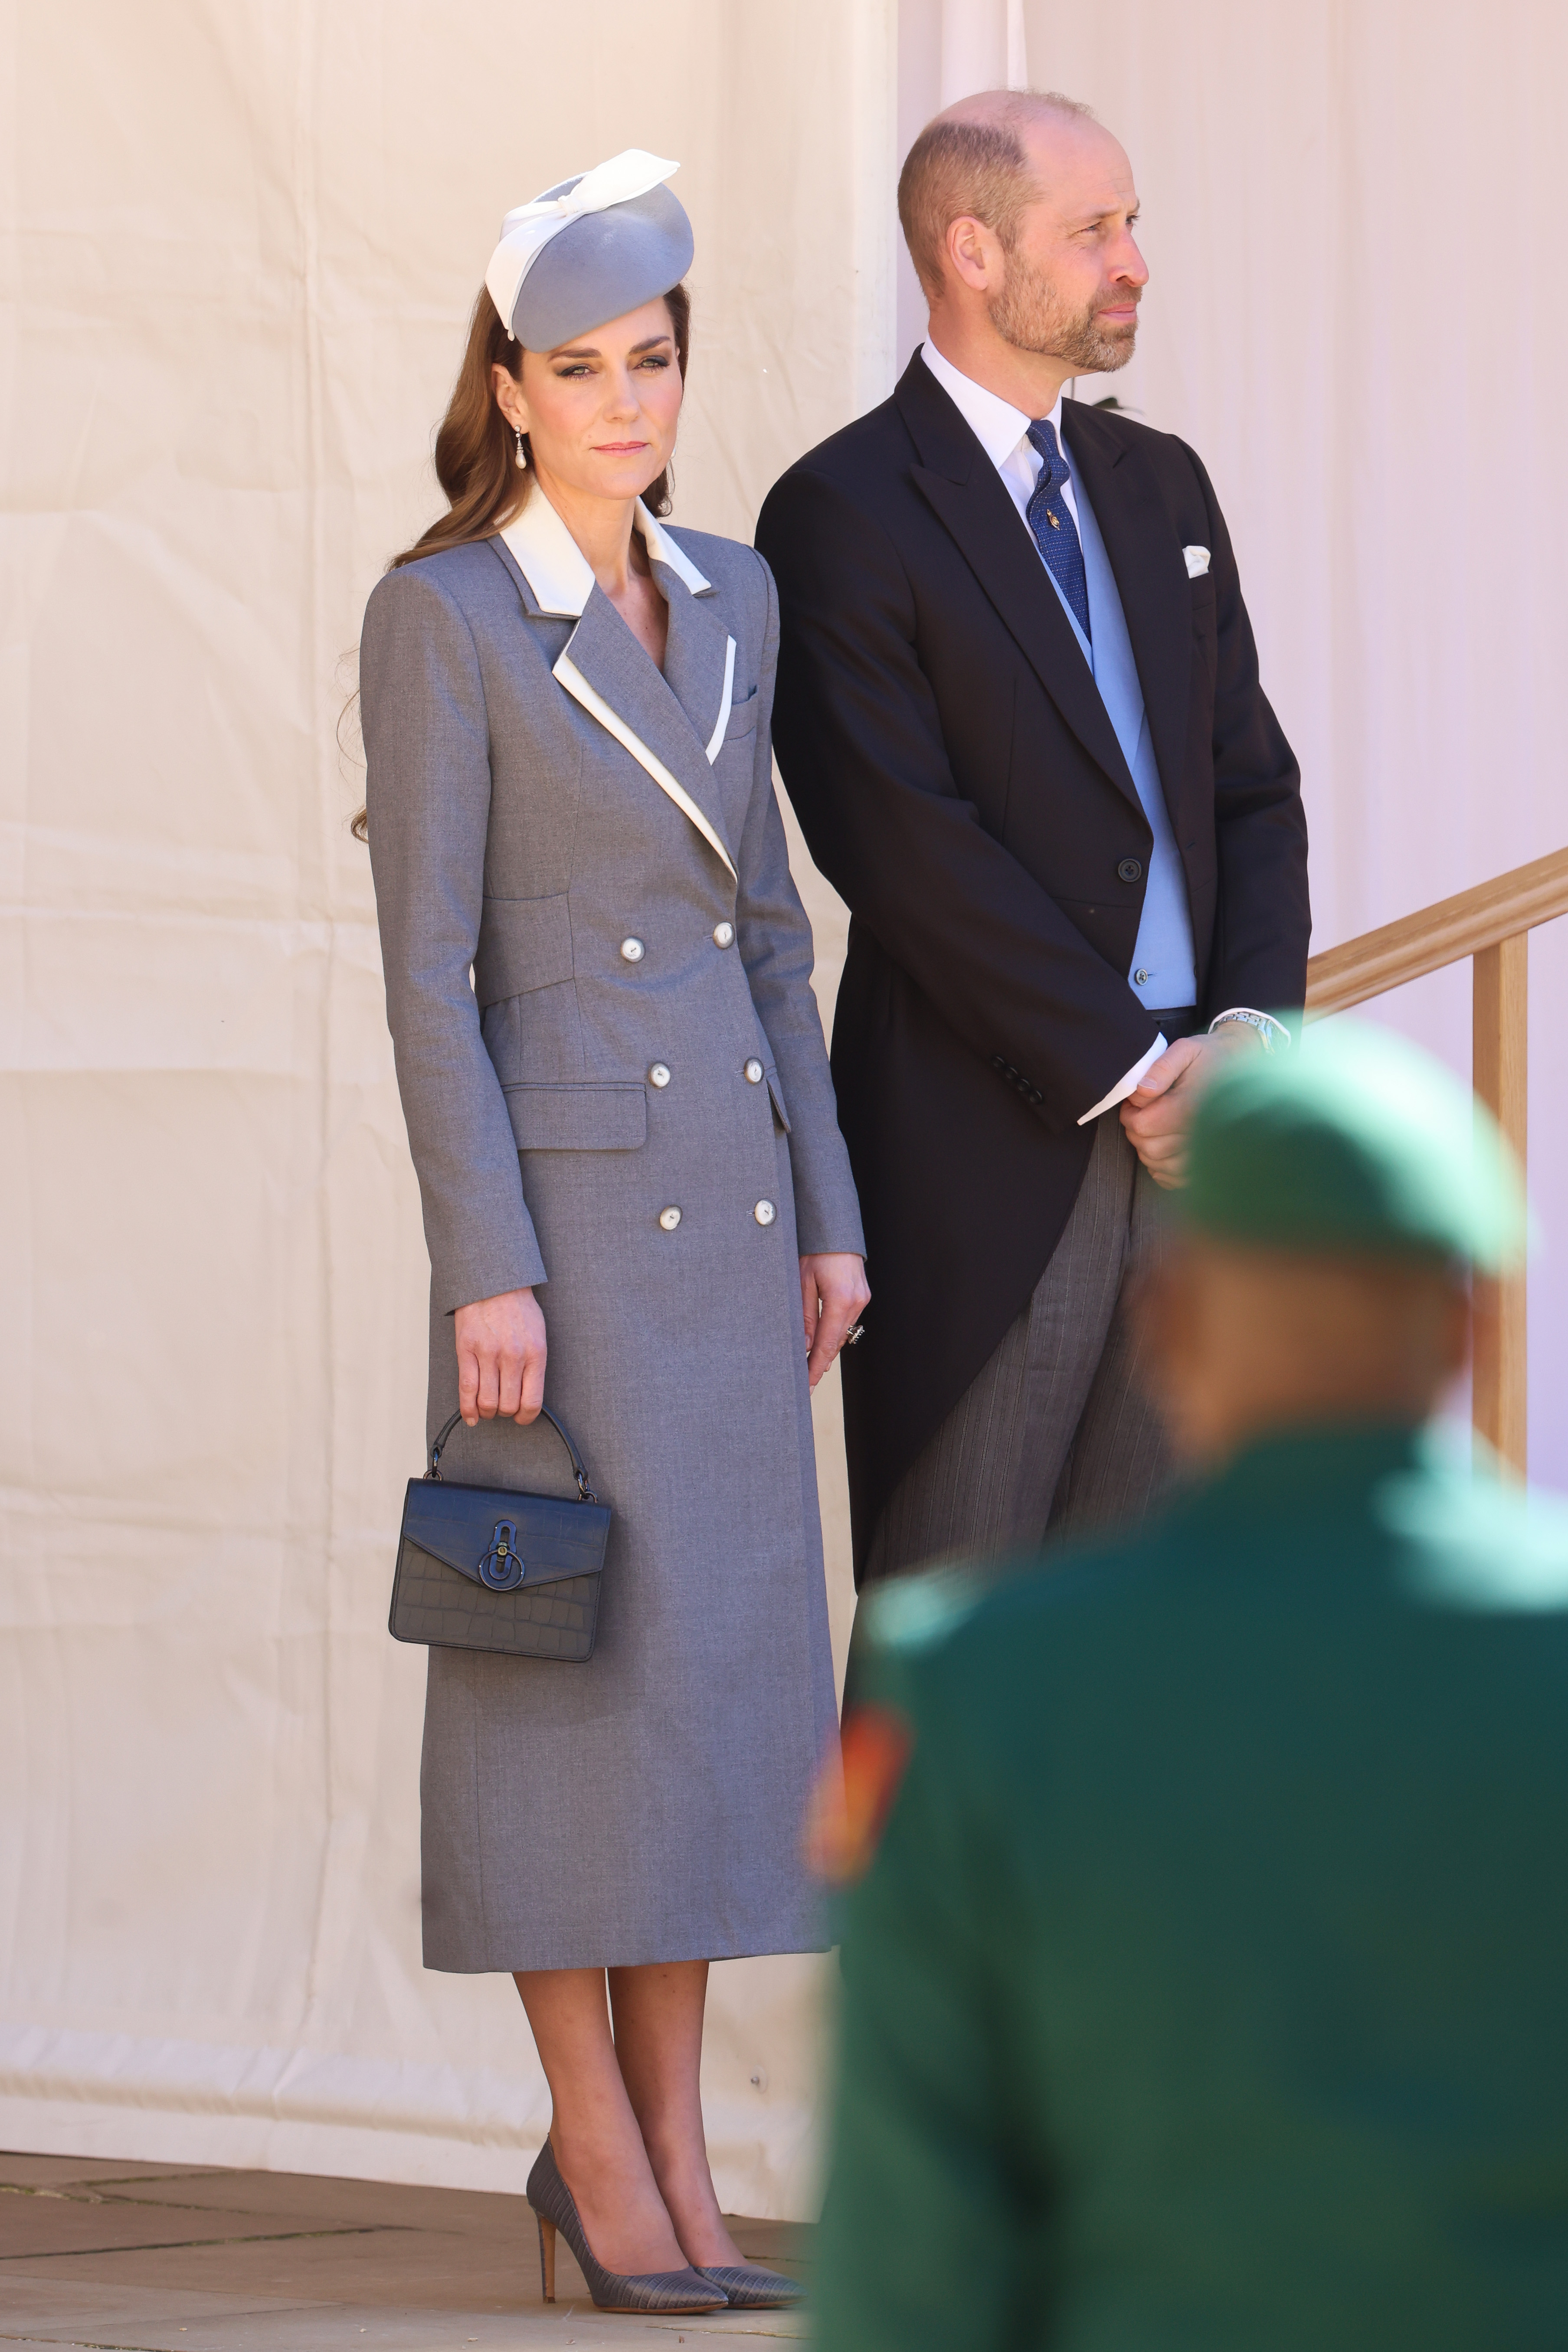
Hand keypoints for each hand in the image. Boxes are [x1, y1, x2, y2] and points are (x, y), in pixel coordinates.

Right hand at [453, 1287, 547, 1425]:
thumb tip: (529, 1394)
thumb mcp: (538, 1334)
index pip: (532, 1400)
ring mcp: (488, 1353)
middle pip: (508, 1405)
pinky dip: (468, 1408)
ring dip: (487, 1412)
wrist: (494, 1282)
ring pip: (487, 1401)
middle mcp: (513, 1355)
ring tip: (488, 1408)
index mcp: (535, 1353)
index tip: (522, 1418)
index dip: (526, 1417)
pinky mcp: (466, 1349)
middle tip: (503, 1408)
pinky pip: (466, 1388)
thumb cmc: (518, 1308)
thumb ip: (535, 1364)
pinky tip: (471, 1415)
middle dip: (505, 1413)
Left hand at [800, 1253, 870, 1389]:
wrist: (833, 1227)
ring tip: (810, 1366)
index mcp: (840, 1299)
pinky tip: (821, 1341)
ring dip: (827, 1348)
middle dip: (820, 1362)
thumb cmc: (814, 1248)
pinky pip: (846, 1320)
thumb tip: (805, 1346)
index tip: (807, 1384)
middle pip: (836, 1342)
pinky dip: (833, 1333)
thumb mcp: (801, 1281)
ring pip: (842, 1332)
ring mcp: (862, 1298)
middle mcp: (856, 1301)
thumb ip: (804, 1315)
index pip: (826, 1344)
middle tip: (805, 1381)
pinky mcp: (861, 1294)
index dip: (816, 1367)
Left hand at [1119, 1030, 1248, 1187]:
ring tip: (1154, 1128)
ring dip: (1147, 1150)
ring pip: (1160, 1166)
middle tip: (1142, 1113)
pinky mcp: (1211, 1163)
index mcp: (1191, 1107)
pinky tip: (1164, 1149)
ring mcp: (1208, 1152)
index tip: (1135, 1102)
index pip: (1143, 1125)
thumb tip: (1142, 1091)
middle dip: (1136, 1132)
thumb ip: (1161, 1068)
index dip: (1130, 1114)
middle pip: (1149, 1148)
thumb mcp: (1186, 1050)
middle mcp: (1201, 1134)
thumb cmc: (1211, 1057)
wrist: (1243, 1067)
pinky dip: (1163, 1169)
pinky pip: (1177, 1178)